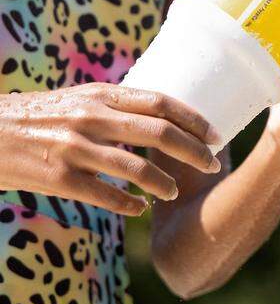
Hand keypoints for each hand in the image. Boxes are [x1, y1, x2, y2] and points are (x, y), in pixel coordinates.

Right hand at [0, 83, 221, 215]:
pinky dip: (131, 205)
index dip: (195, 121)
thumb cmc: (38, 117)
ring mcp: (75, 148)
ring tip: (173, 191)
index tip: (217, 135)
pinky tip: (139, 208)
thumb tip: (165, 116)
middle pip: (160, 134)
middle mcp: (91, 118)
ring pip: (138, 169)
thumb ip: (116, 106)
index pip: (161, 103)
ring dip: (164, 184)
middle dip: (194, 152)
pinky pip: (107, 196)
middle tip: (211, 165)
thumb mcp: (78, 99)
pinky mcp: (58, 178)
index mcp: (100, 95)